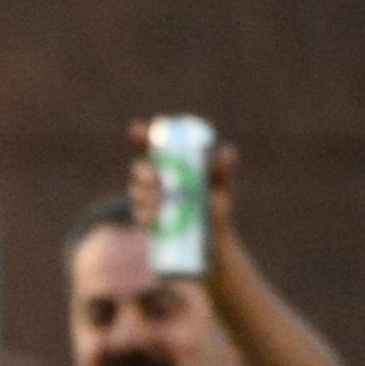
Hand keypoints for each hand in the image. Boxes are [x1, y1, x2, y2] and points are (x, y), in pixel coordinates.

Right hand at [127, 120, 241, 245]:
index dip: (142, 135)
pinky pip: (138, 213)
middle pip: (139, 168)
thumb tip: (228, 152)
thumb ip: (222, 168)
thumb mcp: (221, 184)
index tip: (136, 130)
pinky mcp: (145, 217)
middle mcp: (155, 177)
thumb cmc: (217, 203)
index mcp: (171, 162)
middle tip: (156, 179)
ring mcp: (147, 197)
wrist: (211, 235)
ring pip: (136, 190)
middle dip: (143, 173)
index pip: (152, 144)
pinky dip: (146, 214)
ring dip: (145, 195)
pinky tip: (156, 218)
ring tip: (162, 203)